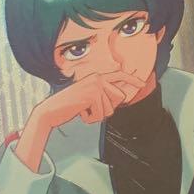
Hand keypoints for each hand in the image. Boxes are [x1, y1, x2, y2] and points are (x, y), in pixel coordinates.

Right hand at [13, 70, 149, 172]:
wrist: (50, 111)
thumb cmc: (69, 106)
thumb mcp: (88, 95)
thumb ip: (103, 93)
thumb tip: (122, 95)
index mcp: (97, 76)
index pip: (119, 74)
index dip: (132, 80)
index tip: (143, 84)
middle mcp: (97, 78)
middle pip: (119, 98)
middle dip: (108, 108)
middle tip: (92, 109)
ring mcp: (95, 86)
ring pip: (110, 109)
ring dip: (98, 115)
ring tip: (84, 110)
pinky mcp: (92, 96)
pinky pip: (101, 114)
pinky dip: (91, 119)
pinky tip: (80, 113)